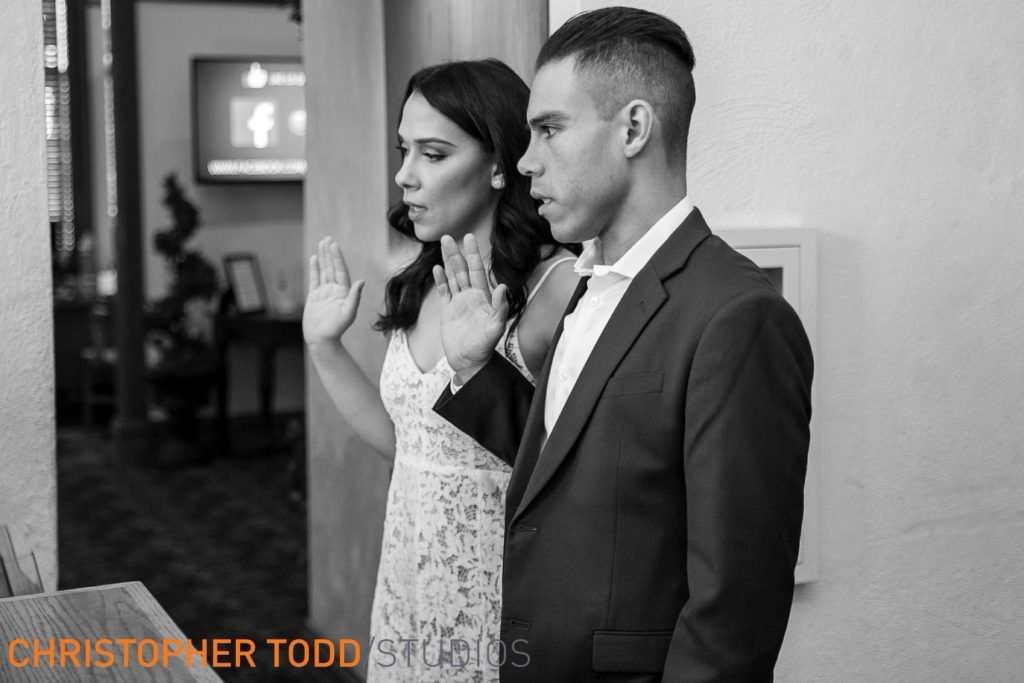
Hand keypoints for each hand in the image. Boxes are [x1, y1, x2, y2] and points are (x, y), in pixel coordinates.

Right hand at [303, 236, 364, 344]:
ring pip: (323, 270)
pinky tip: (314, 258)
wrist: (322, 339)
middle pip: (332, 267)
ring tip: (321, 243)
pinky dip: (314, 268)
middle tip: (328, 239)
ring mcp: (324, 292)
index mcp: (343, 292)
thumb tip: (361, 281)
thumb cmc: (337, 329)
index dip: (337, 258)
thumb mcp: (348, 313)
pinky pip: (314, 279)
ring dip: (323, 257)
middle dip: (330, 253)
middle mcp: (335, 289)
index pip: (340, 270)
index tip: (334, 245)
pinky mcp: (314, 296)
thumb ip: (354, 297)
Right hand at [433, 234, 507, 381]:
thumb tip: (502, 286)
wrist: (469, 362)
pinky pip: (443, 292)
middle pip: (462, 270)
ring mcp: (458, 303)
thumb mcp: (495, 328)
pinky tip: (437, 268)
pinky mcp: (448, 311)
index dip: (473, 254)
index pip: (477, 270)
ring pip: (452, 277)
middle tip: (449, 236)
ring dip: (447, 261)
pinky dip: (440, 280)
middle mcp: (471, 297)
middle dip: (456, 253)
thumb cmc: (485, 347)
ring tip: (442, 245)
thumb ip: (499, 307)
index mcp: (483, 297)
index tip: (468, 238)